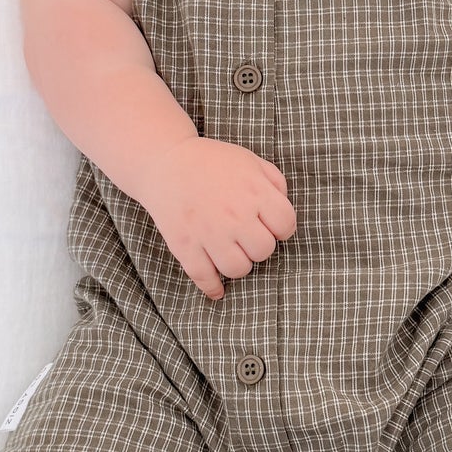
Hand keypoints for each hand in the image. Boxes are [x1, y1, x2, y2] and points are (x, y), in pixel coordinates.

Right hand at [134, 134, 296, 300]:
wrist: (165, 162)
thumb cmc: (212, 161)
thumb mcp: (250, 160)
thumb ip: (275, 182)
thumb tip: (284, 209)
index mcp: (254, 192)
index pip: (286, 225)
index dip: (282, 228)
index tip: (270, 226)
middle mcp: (234, 215)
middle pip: (264, 251)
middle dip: (259, 246)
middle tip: (247, 237)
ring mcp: (208, 233)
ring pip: (238, 269)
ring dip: (239, 264)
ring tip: (231, 253)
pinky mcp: (185, 246)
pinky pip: (204, 278)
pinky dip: (213, 288)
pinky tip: (218, 290)